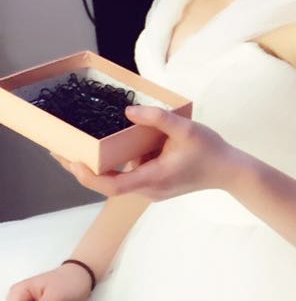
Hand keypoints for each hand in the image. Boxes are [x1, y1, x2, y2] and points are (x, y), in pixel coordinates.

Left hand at [54, 106, 238, 200]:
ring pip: (118, 179)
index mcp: (153, 178)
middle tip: (59, 150)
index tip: (70, 160)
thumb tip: (128, 110)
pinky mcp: (157, 185)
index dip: (87, 175)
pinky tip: (114, 147)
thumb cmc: (211, 151)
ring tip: (80, 145)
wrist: (231, 172)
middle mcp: (148, 189)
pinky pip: (131, 175)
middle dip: (82, 168)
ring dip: (99, 166)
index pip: (111, 185)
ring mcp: (152, 190)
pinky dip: (118, 163)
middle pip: (108, 183)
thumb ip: (157, 118)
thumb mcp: (186, 129)